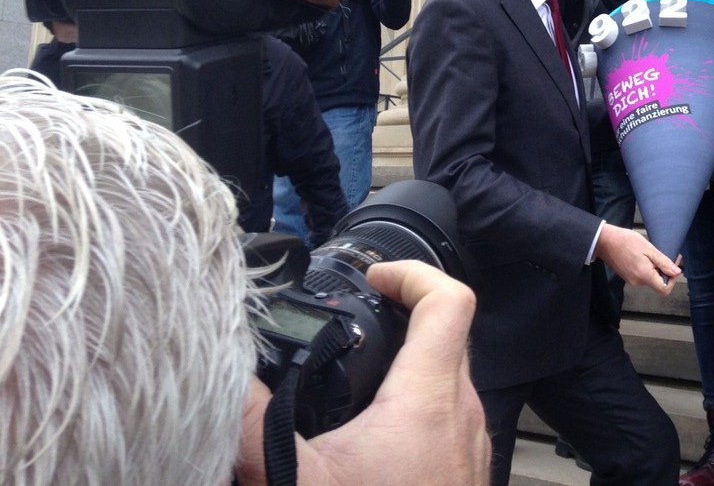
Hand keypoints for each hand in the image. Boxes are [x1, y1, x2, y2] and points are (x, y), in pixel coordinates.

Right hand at [235, 260, 489, 485]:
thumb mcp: (300, 481)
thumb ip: (254, 426)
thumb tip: (220, 382)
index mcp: (430, 400)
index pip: (450, 301)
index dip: (414, 273)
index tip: (375, 274)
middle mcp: (462, 414)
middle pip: (450, 333)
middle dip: (406, 313)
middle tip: (360, 312)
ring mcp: (469, 445)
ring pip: (451, 378)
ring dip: (413, 362)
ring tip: (362, 368)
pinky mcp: (464, 474)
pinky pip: (449, 418)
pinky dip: (417, 405)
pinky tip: (375, 434)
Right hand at [595, 224, 681, 295]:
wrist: (604, 240)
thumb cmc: (625, 241)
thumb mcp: (648, 248)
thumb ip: (663, 262)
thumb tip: (676, 272)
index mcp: (644, 275)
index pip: (664, 289)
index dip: (672, 279)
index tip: (673, 266)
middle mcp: (637, 282)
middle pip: (658, 283)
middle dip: (664, 270)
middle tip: (666, 254)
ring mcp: (631, 280)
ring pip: (650, 278)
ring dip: (655, 267)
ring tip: (651, 252)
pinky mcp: (627, 276)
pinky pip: (642, 275)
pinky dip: (647, 267)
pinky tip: (643, 255)